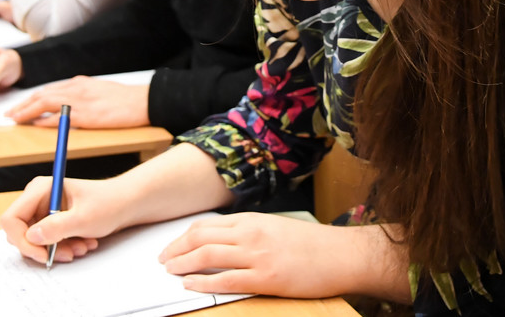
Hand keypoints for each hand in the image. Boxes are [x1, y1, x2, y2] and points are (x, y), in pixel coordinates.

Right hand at [0, 176, 134, 263]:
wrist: (126, 203)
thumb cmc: (108, 203)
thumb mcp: (85, 218)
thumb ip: (57, 227)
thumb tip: (32, 236)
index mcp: (40, 189)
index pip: (11, 219)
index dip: (22, 241)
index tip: (44, 255)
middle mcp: (36, 198)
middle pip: (20, 233)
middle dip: (44, 248)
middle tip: (70, 253)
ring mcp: (42, 210)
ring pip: (34, 241)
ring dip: (56, 250)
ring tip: (82, 246)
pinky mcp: (50, 221)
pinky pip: (45, 242)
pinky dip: (62, 248)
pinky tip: (82, 243)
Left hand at [6, 77, 149, 127]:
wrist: (143, 101)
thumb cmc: (124, 99)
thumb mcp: (99, 90)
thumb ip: (82, 94)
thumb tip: (67, 105)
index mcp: (79, 83)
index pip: (48, 90)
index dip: (31, 98)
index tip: (20, 106)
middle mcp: (76, 89)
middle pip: (42, 95)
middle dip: (23, 104)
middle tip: (9, 114)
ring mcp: (80, 101)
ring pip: (45, 103)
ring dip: (27, 111)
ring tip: (15, 119)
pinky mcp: (86, 115)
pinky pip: (59, 117)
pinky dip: (44, 120)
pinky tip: (35, 124)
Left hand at [159, 214, 368, 298]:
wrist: (342, 254)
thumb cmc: (311, 244)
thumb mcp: (275, 228)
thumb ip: (248, 232)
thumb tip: (221, 242)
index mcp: (252, 220)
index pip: (206, 225)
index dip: (183, 236)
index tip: (170, 246)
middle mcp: (251, 233)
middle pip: (200, 237)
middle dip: (175, 249)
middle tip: (162, 260)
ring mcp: (258, 255)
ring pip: (207, 255)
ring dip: (182, 263)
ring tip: (169, 271)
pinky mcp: (266, 278)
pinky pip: (226, 279)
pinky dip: (203, 281)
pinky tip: (190, 284)